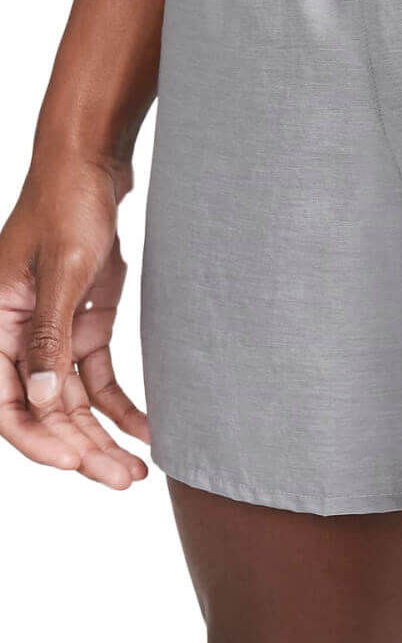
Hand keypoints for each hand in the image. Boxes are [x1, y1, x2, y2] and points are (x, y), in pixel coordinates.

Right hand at [0, 157, 148, 487]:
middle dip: (80, 449)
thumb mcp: (62, 269)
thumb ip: (48, 336)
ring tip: (137, 471)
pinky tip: (147, 431)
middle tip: (124, 480)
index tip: (76, 465)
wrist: (93, 162)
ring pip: (71, 402)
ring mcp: (50, 333)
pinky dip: (120, 406)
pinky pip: (97, 378)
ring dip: (101, 437)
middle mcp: (14, 334)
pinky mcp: (82, 325)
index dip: (37, 440)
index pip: (4, 402)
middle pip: (43, 410)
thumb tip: (44, 402)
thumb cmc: (68, 202)